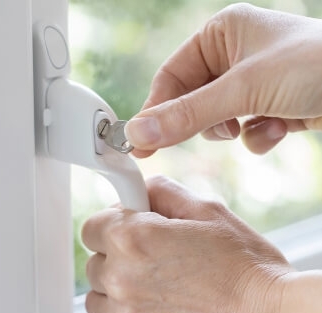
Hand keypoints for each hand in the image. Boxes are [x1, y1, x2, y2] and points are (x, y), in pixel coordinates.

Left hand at [82, 176, 307, 312]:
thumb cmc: (246, 268)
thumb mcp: (208, 211)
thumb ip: (162, 193)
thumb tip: (137, 192)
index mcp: (134, 237)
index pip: (92, 228)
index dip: (110, 228)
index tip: (124, 235)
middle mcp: (121, 278)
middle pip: (94, 265)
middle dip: (117, 261)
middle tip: (153, 267)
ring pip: (98, 301)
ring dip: (118, 297)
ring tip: (157, 297)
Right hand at [124, 4, 321, 156]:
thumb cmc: (315, 65)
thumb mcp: (243, 89)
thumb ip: (188, 114)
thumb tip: (139, 132)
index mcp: (220, 34)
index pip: (170, 76)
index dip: (154, 110)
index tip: (139, 141)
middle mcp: (233, 56)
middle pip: (191, 100)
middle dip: (197, 123)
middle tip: (170, 148)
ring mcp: (251, 83)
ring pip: (215, 119)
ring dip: (230, 130)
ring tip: (251, 125)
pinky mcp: (268, 105)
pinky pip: (244, 129)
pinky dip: (257, 135)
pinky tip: (279, 128)